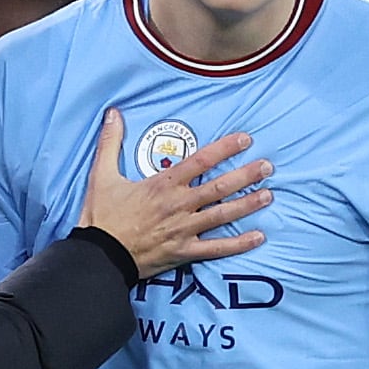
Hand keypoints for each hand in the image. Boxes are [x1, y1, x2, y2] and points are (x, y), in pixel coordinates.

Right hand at [78, 109, 274, 278]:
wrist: (99, 255)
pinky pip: (216, 248)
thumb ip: (110, 142)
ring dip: (247, 204)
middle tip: (268, 167)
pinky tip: (258, 238)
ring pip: (223, 214)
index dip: (225, 148)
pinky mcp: (183, 251)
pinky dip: (238, 244)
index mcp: (163, 184)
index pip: (201, 160)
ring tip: (269, 195)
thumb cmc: (101, 216)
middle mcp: (179, 205)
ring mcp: (184, 229)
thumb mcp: (102, 175)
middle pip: (219, 186)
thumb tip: (113, 113)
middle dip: (246, 175)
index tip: (245, 140)